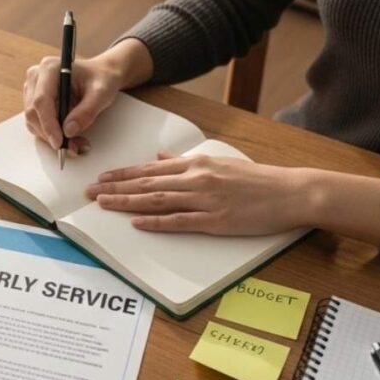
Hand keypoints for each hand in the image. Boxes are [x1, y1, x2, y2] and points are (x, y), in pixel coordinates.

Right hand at [22, 38, 152, 153]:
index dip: (48, 124)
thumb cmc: (101, 79)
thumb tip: (69, 131)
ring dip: (51, 137)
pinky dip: (51, 135)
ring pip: (33, 121)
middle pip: (34, 112)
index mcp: (50, 68)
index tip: (59, 142)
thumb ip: (86, 111)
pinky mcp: (34, 102)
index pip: (41, 100)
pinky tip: (69, 138)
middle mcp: (36, 77)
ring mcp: (33, 89)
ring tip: (76, 144)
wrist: (101, 75)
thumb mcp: (101, 93)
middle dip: (51, 134)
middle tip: (73, 148)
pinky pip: (37, 123)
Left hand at [86, 153, 309, 235]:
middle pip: (146, 183)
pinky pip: (180, 221)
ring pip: (157, 200)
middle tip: (89, 193)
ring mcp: (205, 200)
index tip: (102, 178)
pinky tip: (137, 222)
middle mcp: (196, 178)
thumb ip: (185, 161)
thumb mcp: (218, 162)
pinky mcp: (216, 221)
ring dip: (127, 202)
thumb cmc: (256, 179)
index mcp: (196, 163)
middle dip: (115, 188)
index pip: (150, 169)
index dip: (122, 174)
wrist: (290, 192)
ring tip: (104, 205)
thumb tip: (159, 156)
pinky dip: (156, 222)